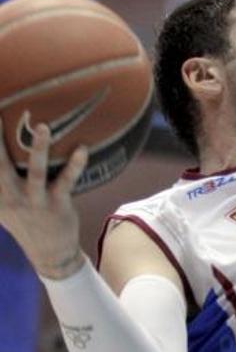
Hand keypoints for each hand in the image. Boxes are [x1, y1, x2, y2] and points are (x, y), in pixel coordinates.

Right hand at [0, 118, 88, 278]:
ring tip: (43, 126)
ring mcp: (35, 201)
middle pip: (0, 167)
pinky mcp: (58, 204)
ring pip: (36, 172)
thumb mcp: (3, 208)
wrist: (49, 254)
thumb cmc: (26, 223)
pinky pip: (67, 181)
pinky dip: (75, 165)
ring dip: (39, 149)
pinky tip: (82, 149)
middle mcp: (12, 198)